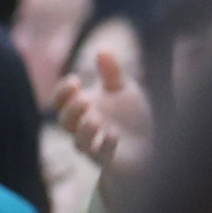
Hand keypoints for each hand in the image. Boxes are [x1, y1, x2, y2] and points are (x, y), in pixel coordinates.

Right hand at [57, 42, 151, 183]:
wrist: (150, 146)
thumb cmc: (131, 118)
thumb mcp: (124, 90)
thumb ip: (112, 73)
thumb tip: (102, 51)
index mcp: (82, 110)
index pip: (60, 102)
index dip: (63, 92)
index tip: (75, 80)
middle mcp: (83, 130)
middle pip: (65, 122)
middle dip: (71, 110)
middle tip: (84, 99)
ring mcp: (95, 147)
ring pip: (79, 143)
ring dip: (84, 130)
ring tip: (94, 119)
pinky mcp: (110, 162)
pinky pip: (102, 156)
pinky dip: (106, 145)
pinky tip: (113, 134)